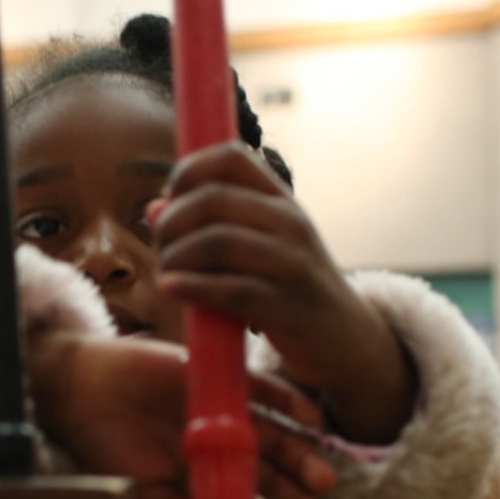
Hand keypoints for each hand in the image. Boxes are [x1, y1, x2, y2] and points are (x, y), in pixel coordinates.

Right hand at [28, 329, 335, 498]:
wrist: (82, 389)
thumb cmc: (105, 445)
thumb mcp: (141, 490)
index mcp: (200, 474)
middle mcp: (219, 445)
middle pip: (267, 472)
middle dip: (293, 495)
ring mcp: (223, 411)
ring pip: (274, 437)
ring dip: (301, 457)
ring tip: (323, 479)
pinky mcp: (222, 377)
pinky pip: (264, 390)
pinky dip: (289, 402)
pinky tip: (311, 418)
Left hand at [154, 142, 417, 444]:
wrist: (346, 341)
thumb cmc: (288, 292)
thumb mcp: (257, 250)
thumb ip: (208, 227)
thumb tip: (153, 209)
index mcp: (281, 201)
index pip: (231, 157)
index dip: (189, 170)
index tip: (169, 199)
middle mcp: (289, 223)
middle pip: (212, 199)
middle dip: (172, 222)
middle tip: (159, 246)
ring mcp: (291, 263)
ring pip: (217, 241)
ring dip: (176, 256)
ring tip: (165, 273)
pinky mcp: (287, 306)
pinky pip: (231, 288)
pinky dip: (191, 286)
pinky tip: (169, 287)